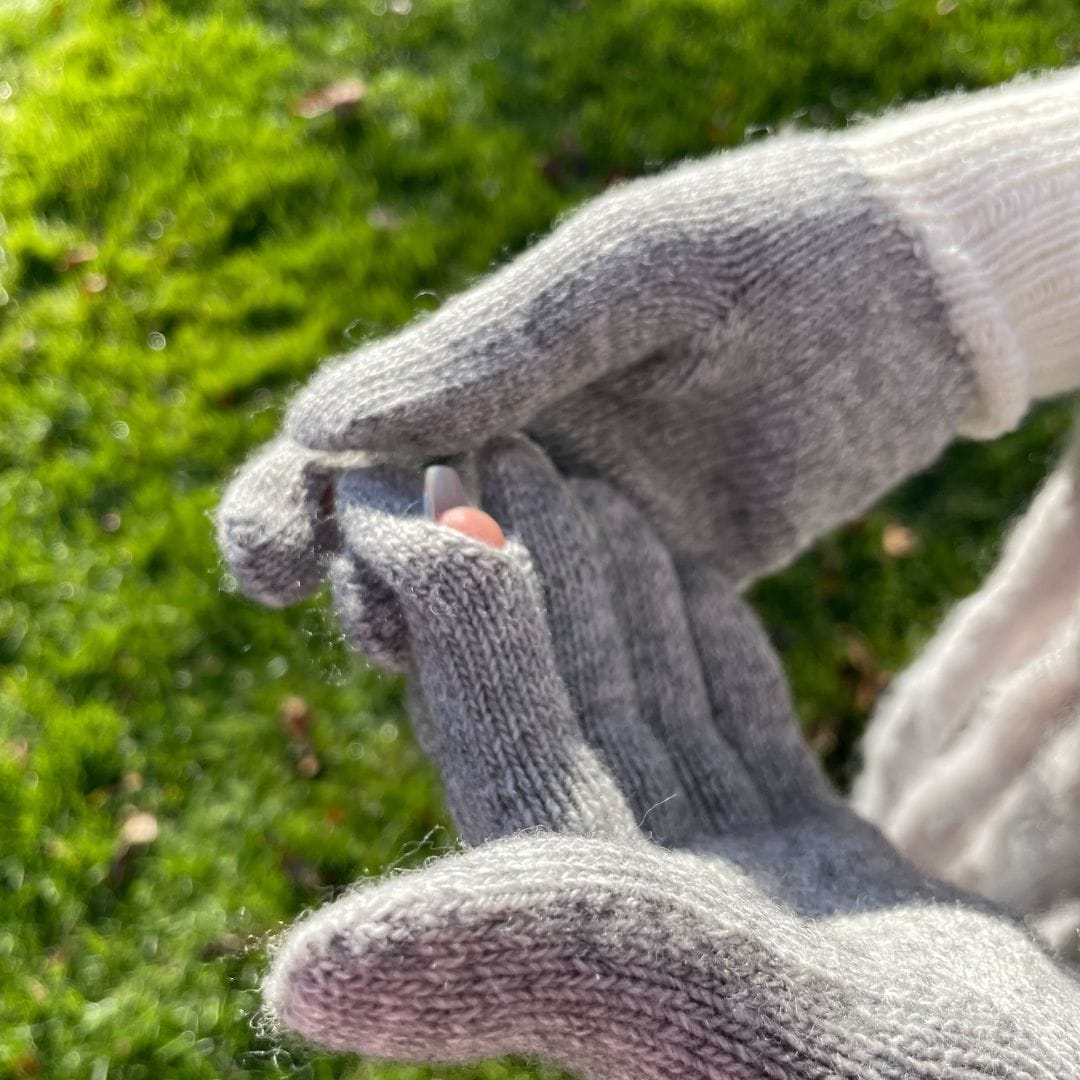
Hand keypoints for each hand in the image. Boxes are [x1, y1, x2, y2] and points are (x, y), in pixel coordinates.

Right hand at [219, 68, 1079, 611]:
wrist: (908, 303)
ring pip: (478, 605)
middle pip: (387, 544)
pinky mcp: (665, 588)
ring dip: (448, 638)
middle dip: (352, 589)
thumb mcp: (621, 279)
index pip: (341, 452)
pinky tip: (559, 679)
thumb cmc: (761, 253)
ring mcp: (588, 531)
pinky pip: (587, 640)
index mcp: (478, 379)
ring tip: (461, 644)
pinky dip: (556, 664)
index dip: (283, 510)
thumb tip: (316, 425)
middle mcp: (516, 461)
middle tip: (371, 619)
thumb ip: (485, 351)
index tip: (275, 563)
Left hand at [263, 438, 1079, 1077]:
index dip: (440, 579)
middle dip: (528, 562)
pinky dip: (708, 647)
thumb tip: (295, 981)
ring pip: (645, 698)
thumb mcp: (673, 1000)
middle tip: (504, 448)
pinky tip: (692, 577)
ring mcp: (724, 872)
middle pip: (558, 685)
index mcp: (570, 900)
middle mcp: (628, 884)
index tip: (412, 479)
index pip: (482, 702)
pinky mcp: (811, 870)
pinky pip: (737, 730)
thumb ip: (495, 961)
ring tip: (591, 489)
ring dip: (615, 592)